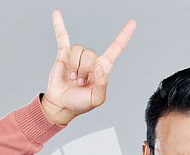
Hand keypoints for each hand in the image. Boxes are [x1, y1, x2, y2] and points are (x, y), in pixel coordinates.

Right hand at [41, 10, 135, 124]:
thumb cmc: (81, 103)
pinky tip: (57, 14)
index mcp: (103, 68)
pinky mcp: (63, 55)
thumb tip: (99, 67)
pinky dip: (59, 25)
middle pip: (90, 53)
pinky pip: (62, 37)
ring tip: (73, 78)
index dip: (124, 36)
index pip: (115, 49)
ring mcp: (78, 57)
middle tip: (80, 82)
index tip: (132, 23)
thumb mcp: (96, 99)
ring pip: (78, 50)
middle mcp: (91, 60)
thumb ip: (101, 85)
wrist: (62, 104)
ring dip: (75, 66)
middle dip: (84, 69)